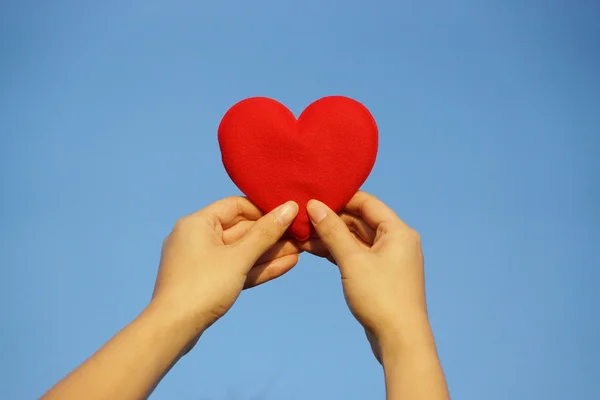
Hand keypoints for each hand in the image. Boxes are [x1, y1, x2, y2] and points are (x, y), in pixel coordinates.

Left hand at [151, 196, 299, 343]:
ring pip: (242, 252)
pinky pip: (237, 268)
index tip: (288, 214)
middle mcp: (197, 237)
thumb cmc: (203, 286)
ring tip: (301, 250)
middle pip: (241, 230)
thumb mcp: (239, 257)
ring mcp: (202, 261)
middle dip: (271, 235)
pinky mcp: (208, 281)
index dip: (263, 209)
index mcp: (197, 223)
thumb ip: (265, 233)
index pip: (236, 206)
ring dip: (269, 252)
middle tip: (301, 235)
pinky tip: (286, 264)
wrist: (173, 329)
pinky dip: (258, 267)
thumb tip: (290, 207)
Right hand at [299, 191, 429, 360]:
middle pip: (360, 220)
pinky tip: (314, 249)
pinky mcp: (379, 275)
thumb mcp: (352, 260)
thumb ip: (333, 231)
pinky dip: (338, 252)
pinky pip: (356, 255)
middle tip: (303, 217)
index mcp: (398, 231)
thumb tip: (314, 205)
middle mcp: (396, 241)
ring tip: (302, 234)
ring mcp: (388, 259)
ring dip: (332, 237)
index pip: (367, 203)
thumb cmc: (380, 296)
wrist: (399, 340)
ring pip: (356, 239)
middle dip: (332, 219)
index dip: (341, 198)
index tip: (315, 197)